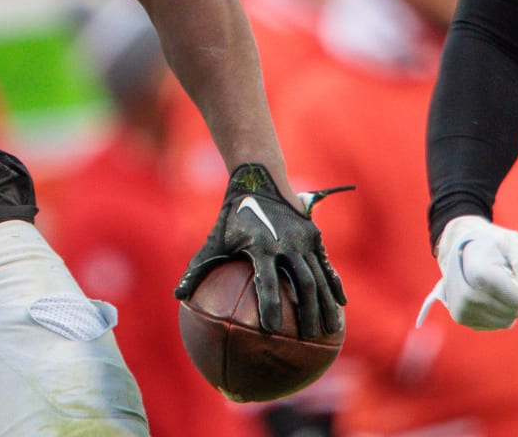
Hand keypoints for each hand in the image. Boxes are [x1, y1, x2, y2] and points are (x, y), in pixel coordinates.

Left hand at [175, 163, 348, 338]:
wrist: (259, 179)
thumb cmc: (233, 215)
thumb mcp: (215, 238)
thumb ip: (198, 267)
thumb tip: (177, 295)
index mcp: (259, 245)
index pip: (266, 281)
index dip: (268, 305)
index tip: (269, 330)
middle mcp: (285, 243)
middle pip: (302, 283)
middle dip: (307, 312)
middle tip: (307, 338)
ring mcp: (303, 239)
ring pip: (319, 277)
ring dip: (325, 305)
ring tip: (328, 331)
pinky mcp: (314, 236)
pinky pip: (327, 266)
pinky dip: (335, 286)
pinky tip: (341, 306)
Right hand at [419, 215, 517, 330]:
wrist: (460, 249)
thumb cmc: (491, 246)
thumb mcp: (511, 241)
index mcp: (481, 275)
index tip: (511, 273)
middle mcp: (467, 296)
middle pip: (515, 312)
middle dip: (516, 298)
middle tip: (504, 279)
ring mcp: (462, 309)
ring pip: (506, 322)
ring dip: (508, 307)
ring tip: (496, 287)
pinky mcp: (460, 317)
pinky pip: (494, 325)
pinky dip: (497, 313)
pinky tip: (487, 296)